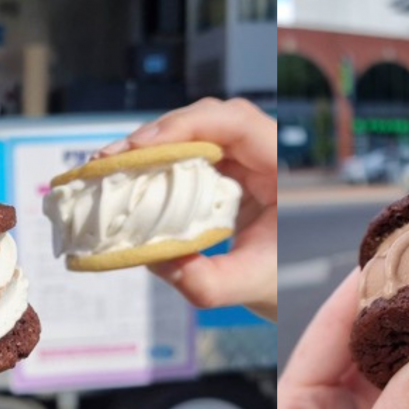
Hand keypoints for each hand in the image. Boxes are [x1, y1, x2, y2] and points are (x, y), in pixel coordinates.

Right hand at [99, 97, 276, 319]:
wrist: (296, 287)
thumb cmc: (286, 281)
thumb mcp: (251, 286)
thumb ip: (207, 282)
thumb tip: (155, 260)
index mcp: (284, 169)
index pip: (238, 122)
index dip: (187, 124)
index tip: (143, 145)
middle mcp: (265, 153)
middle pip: (209, 121)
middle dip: (157, 134)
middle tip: (112, 158)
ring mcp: (245, 159)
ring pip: (195, 134)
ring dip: (152, 147)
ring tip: (112, 165)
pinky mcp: (226, 171)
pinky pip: (190, 155)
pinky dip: (158, 162)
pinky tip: (131, 175)